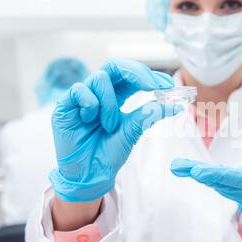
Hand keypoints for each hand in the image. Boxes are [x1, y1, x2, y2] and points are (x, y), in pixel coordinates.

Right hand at [50, 59, 182, 201]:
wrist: (90, 175)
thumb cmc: (109, 153)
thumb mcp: (133, 131)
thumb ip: (150, 115)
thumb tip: (177, 105)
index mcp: (116, 97)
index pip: (131, 75)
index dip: (149, 76)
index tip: (168, 85)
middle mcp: (99, 93)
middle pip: (115, 66)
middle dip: (136, 73)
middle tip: (153, 85)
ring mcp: (82, 98)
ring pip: (99, 78)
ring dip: (110, 103)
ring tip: (109, 125)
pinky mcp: (65, 105)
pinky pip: (79, 90)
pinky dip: (91, 104)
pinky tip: (89, 120)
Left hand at [171, 148, 241, 219]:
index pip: (232, 179)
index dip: (216, 175)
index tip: (200, 172)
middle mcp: (234, 186)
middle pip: (216, 179)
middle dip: (203, 174)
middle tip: (188, 169)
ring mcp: (224, 186)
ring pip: (207, 178)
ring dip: (191, 171)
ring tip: (177, 166)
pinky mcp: (218, 183)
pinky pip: (204, 176)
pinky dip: (190, 171)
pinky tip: (177, 166)